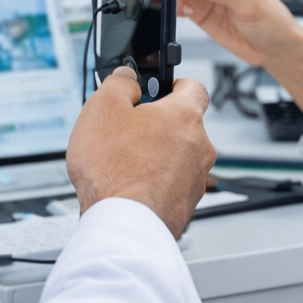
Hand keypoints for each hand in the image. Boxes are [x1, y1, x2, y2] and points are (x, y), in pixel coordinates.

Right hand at [65, 66, 215, 238]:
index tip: (158, 89)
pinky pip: (173, 184)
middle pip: (183, 125)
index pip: (193, 87)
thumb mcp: (102, 108)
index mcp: (184, 116)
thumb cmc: (114, 170)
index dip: (174, 84)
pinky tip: (130, 187)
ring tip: (124, 162)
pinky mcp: (186, 206)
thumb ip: (118, 83)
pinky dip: (156, 182)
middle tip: (129, 128)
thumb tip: (127, 77)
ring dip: (157, 155)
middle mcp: (199, 146)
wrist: (122, 225)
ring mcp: (196, 179)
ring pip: (179, 157)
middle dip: (158, 124)